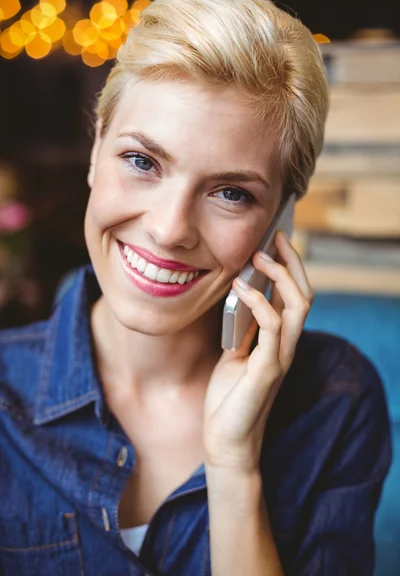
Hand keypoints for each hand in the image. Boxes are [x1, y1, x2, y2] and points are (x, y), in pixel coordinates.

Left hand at [203, 231, 312, 472]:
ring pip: (298, 306)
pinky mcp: (268, 369)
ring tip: (259, 256)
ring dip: (280, 275)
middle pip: (305, 295)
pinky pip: (272, 327)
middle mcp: (287, 346)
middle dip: (293, 262)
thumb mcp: (235, 352)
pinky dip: (260, 301)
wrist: (226, 440)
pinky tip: (241, 286)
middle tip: (275, 238)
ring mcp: (281, 357)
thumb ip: (244, 326)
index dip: (290, 267)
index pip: (296, 296)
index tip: (275, 240)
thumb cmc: (229, 397)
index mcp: (280, 341)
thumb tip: (241, 293)